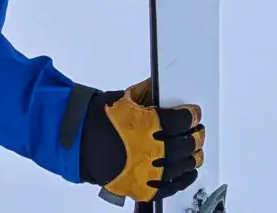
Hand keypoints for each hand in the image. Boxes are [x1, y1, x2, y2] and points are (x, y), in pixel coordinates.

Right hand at [79, 79, 203, 201]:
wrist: (77, 142)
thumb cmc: (98, 118)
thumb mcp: (124, 98)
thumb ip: (147, 94)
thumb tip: (161, 88)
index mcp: (148, 124)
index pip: (181, 120)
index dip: (192, 116)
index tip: (194, 113)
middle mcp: (150, 149)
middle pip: (185, 144)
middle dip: (196, 136)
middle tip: (199, 131)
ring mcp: (147, 171)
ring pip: (181, 166)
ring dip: (192, 157)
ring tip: (196, 151)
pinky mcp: (142, 188)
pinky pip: (170, 186)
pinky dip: (183, 179)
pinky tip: (189, 172)